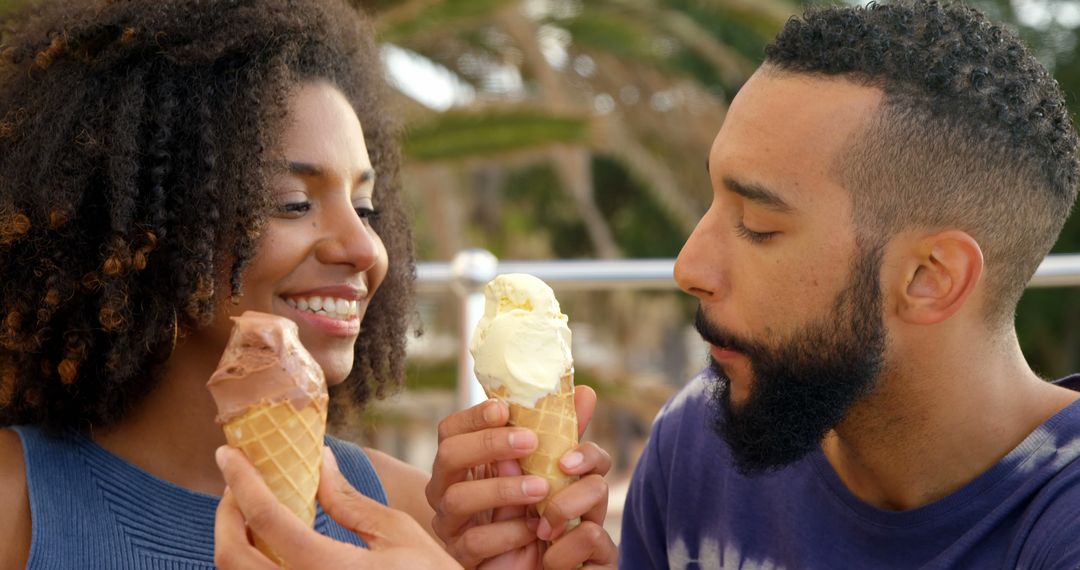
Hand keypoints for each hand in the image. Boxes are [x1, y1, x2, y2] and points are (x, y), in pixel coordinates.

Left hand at [215, 445, 461, 568]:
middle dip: (225, 512)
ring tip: (250, 511)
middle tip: (237, 483)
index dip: (241, 481)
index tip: (228, 454)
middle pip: (232, 556)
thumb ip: (348, 500)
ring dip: (233, 540)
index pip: (268, 520)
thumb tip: (318, 459)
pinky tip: (268, 544)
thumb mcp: (397, 534)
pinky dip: (252, 563)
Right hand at [426, 385, 616, 568]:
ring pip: (458, 498)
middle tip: (530, 441)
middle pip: (449, 455)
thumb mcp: (544, 466)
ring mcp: (449, 521)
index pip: (452, 429)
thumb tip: (585, 393)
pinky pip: (475, 541)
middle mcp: (445, 486)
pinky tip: (533, 527)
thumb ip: (560, 433)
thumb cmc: (529, 503)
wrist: (524, 558)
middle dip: (489, 444)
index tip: (504, 408)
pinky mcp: (460, 553)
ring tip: (541, 487)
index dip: (474, 415)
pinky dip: (507, 532)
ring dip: (503, 488)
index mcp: (461, 460)